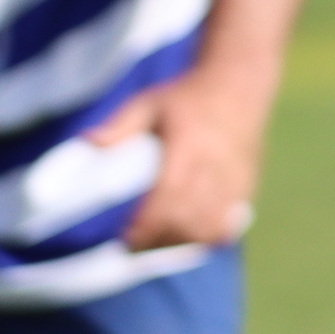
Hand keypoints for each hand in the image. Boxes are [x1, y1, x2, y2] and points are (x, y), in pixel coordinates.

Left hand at [92, 76, 267, 250]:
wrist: (239, 87)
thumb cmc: (187, 97)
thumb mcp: (149, 102)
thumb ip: (120, 125)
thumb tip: (87, 142)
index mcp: (189, 147)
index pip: (170, 197)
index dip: (149, 225)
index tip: (126, 239)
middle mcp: (215, 167)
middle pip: (189, 220)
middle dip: (160, 240)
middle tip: (135, 246)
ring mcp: (235, 180)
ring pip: (210, 228)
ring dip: (182, 243)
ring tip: (159, 243)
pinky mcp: (246, 187)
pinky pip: (228, 226)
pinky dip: (207, 238)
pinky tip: (188, 237)